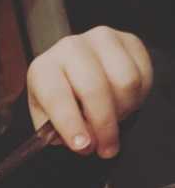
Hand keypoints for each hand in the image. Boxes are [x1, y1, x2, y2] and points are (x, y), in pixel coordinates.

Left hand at [26, 27, 151, 157]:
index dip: (71, 124)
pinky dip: (137, 98)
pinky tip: (123, 103)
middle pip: (95, 89)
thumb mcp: (48, 116)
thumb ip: (57, 132)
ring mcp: (100, 39)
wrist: (78, 69)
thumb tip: (81, 142)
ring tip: (112, 121)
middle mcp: (70, 48)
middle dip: (103, 126)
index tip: (83, 146)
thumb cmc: (61, 96)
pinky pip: (143, 75)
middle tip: (105, 148)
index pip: (57, 96)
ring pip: (125, 83)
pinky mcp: (128, 40)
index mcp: (43, 68)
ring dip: (123, 111)